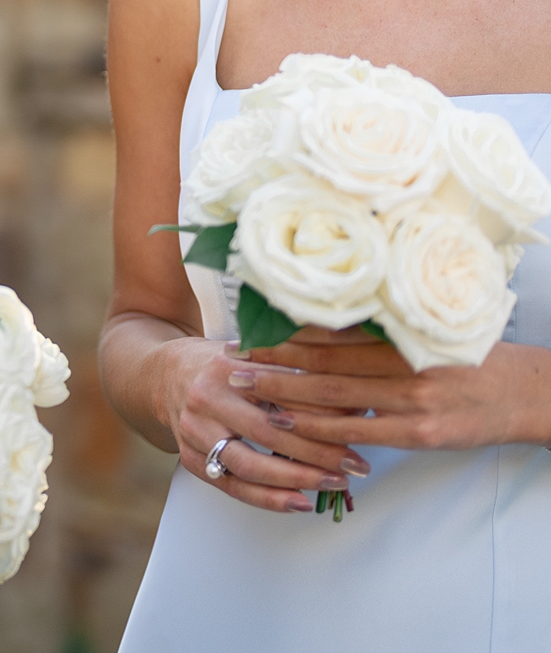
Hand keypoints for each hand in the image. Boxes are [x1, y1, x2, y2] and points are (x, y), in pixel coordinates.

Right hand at [156, 334, 366, 514]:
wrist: (164, 375)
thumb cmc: (221, 365)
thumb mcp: (254, 357)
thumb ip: (297, 375)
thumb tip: (355, 401)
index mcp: (225, 368)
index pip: (281, 396)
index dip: (322, 416)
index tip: (360, 430)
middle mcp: (205, 400)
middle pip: (267, 434)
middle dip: (316, 454)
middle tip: (354, 466)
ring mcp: (193, 431)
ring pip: (248, 466)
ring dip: (295, 480)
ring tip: (331, 485)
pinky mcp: (190, 458)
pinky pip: (231, 486)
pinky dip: (267, 499)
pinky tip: (298, 503)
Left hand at [231, 326, 550, 451]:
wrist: (523, 392)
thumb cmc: (468, 358)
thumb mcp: (423, 333)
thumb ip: (377, 330)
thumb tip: (318, 320)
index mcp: (401, 332)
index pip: (332, 329)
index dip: (286, 328)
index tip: (249, 324)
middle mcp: (403, 362)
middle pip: (324, 359)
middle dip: (273, 358)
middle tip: (231, 357)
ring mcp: (412, 399)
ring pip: (335, 395)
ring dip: (286, 391)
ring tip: (248, 386)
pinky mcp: (419, 432)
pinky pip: (359, 431)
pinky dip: (321, 428)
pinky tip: (289, 423)